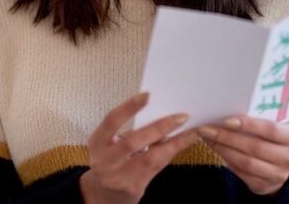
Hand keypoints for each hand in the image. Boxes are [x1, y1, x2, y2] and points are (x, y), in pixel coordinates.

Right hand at [80, 92, 198, 203]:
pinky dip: (170, 154)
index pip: (112, 121)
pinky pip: (156, 168)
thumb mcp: (111, 142)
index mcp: (97, 142)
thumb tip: (160, 111)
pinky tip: (182, 144)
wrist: (105, 193)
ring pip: (150, 158)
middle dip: (159, 127)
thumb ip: (129, 129)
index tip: (148, 95)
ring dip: (174, 143)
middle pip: (133, 142)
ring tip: (191, 132)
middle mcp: (104, 161)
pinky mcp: (133, 188)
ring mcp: (118, 177)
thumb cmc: (111, 159)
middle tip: (181, 117)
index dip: (129, 107)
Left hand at [198, 116, 288, 195]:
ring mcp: (278, 175)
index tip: (226, 120)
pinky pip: (241, 173)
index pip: (270, 129)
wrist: (279, 164)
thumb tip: (224, 113)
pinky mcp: (264, 186)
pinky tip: (216, 149)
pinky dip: (226, 159)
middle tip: (207, 128)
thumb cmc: (270, 137)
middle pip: (255, 147)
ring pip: (246, 162)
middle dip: (228, 137)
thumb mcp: (271, 126)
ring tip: (208, 138)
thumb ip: (255, 120)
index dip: (248, 125)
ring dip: (223, 149)